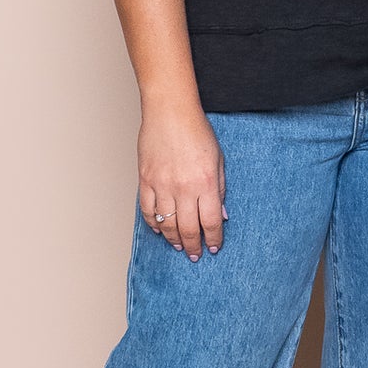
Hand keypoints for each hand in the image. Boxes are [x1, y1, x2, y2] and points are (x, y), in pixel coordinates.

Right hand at [137, 102, 226, 260]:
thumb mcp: (219, 160)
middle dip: (193, 246)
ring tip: (179, 245)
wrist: (170, 112)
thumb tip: (221, 215)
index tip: (214, 247)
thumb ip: (220, 189)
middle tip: (195, 255)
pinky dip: (154, 224)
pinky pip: (148, 211)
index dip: (213, 239)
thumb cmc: (196, 131)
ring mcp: (162, 185)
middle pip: (188, 228)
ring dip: (174, 239)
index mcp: (206, 183)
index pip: (210, 222)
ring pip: (167, 224)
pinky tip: (160, 230)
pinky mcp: (146, 181)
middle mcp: (183, 188)